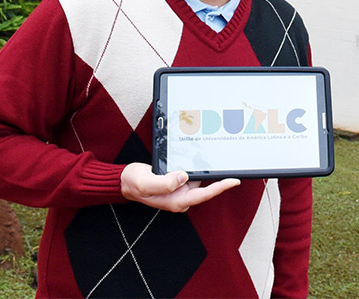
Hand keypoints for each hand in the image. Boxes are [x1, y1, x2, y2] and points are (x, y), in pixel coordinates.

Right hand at [120, 162, 239, 211]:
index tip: (234, 180)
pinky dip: (197, 168)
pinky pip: (191, 175)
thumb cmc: (134, 183)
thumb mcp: (147, 183)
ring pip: (198, 180)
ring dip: (207, 171)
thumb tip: (183, 177)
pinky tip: (201, 159)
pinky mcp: (177, 183)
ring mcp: (179, 191)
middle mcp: (180, 197)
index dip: (220, 187)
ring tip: (217, 158)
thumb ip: (164, 183)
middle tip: (232, 167)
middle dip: (218, 177)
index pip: (204, 194)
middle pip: (205, 187)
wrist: (125, 181)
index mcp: (176, 201)